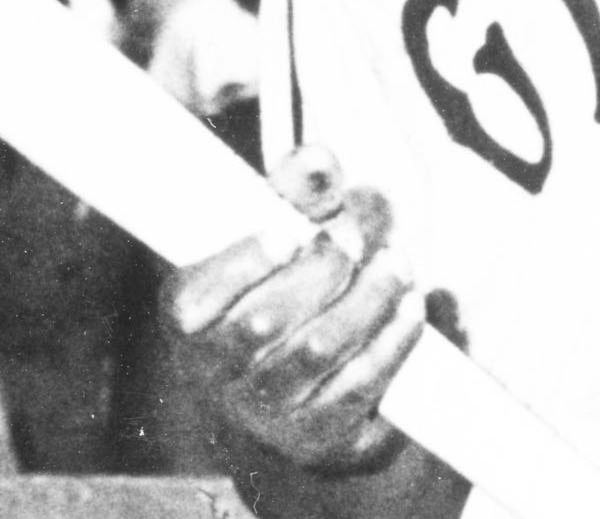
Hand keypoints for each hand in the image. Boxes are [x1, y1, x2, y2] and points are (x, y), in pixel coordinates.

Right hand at [165, 146, 424, 473]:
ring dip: (367, 298)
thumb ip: (292, 189)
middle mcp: (216, 376)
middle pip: (266, 321)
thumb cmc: (280, 290)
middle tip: (356, 235)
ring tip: (396, 263)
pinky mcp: (320, 438)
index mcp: (188, 319)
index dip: (242, 264)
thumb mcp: (276, 235)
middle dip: (322, 268)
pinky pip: (359, 386)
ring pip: (318, 351)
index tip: (288, 231)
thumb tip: (321, 161)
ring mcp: (267, 414)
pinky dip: (391, 340)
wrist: (295, 394)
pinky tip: (411, 307)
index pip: (194, 300)